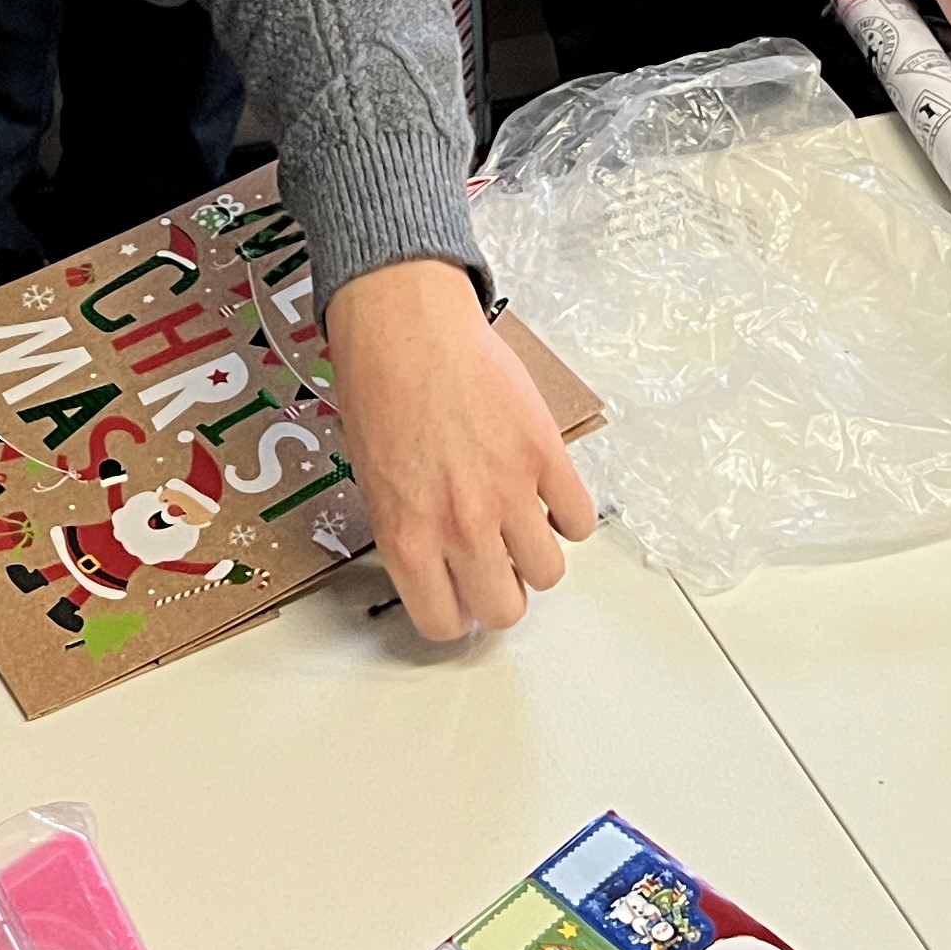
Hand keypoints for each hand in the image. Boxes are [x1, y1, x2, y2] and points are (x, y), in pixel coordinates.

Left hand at [324, 258, 594, 642]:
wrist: (407, 326)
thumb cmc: (380, 390)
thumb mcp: (373, 480)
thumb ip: (410, 534)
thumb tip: (438, 565)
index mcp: (408, 539)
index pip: (445, 623)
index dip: (455, 612)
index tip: (460, 597)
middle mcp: (461, 528)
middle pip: (505, 609)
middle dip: (501, 593)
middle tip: (496, 566)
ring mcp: (508, 493)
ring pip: (549, 572)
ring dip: (537, 556)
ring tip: (522, 526)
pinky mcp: (544, 456)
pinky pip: (577, 517)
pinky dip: (568, 514)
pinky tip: (548, 495)